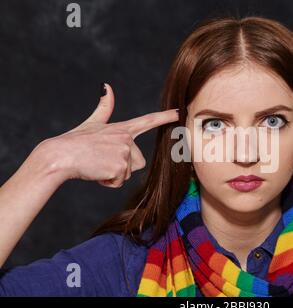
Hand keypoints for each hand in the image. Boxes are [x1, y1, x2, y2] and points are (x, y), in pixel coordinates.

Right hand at [40, 83, 178, 187]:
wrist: (60, 155)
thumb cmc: (74, 142)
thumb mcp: (92, 123)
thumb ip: (104, 108)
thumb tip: (107, 86)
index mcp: (121, 128)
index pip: (147, 120)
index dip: (164, 117)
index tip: (179, 112)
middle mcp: (126, 138)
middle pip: (138, 161)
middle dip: (122, 166)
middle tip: (101, 159)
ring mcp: (124, 151)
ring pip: (128, 173)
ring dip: (114, 175)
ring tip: (98, 165)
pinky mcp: (120, 166)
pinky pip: (120, 181)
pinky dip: (108, 182)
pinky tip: (96, 172)